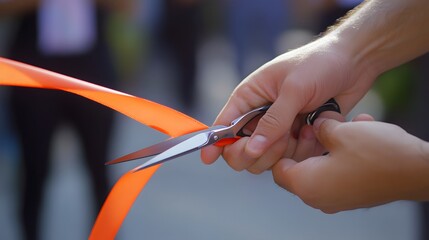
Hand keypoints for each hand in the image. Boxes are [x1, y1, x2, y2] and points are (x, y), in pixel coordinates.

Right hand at [201, 37, 376, 172]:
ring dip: (285, 151)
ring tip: (304, 128)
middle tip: (280, 139)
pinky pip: (291, 158)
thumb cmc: (319, 64)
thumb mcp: (293, 89)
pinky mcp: (297, 138)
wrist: (354, 62)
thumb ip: (273, 121)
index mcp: (249, 97)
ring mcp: (278, 129)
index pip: (223, 125)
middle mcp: (260, 116)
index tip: (209, 159)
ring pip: (266, 159)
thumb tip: (251, 149)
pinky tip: (315, 129)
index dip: (215, 144)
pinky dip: (304, 150)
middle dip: (258, 152)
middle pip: (241, 150)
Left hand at [272, 114, 428, 212]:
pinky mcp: (352, 195)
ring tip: (343, 124)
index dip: (281, 148)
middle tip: (318, 125)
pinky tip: (359, 132)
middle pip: (298, 167)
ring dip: (328, 144)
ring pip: (320, 166)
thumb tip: (315, 126)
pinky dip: (341, 154)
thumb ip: (318, 128)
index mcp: (307, 185)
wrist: (417, 171)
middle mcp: (318, 198)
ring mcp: (336, 199)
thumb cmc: (377, 154)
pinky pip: (337, 172)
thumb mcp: (339, 131)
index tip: (291, 130)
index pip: (277, 169)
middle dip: (308, 142)